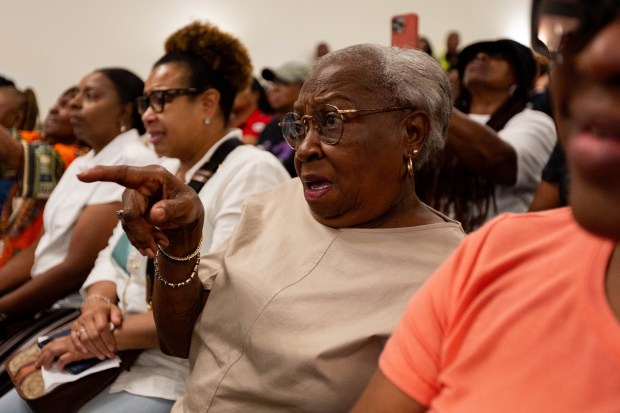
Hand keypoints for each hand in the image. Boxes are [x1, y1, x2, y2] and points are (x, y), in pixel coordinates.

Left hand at [36, 335, 96, 371]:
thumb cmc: (100, 339)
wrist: (108, 338)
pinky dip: (60, 365)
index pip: (53, 342)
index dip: (45, 348)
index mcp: (71, 337)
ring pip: (52, 352)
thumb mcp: (86, 339)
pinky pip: (63, 360)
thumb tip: (72, 348)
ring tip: (44, 367)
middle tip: (37, 364)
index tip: (40, 354)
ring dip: (46, 360)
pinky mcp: (76, 353)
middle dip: (41, 356)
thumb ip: (78, 342)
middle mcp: (69, 340)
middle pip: (50, 347)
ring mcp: (72, 346)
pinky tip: (61, 369)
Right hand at [71, 303, 121, 359]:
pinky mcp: (73, 327)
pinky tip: (86, 352)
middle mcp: (87, 317)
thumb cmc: (106, 311)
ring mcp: (79, 322)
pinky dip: (79, 346)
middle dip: (102, 347)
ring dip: (93, 349)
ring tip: (101, 356)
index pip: (102, 327)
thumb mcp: (114, 309)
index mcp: (98, 312)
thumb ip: (117, 315)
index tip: (112, 348)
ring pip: (84, 339)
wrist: (93, 306)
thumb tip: (117, 323)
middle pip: (93, 335)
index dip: (107, 339)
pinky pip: (74, 338)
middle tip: (108, 354)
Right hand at [77, 165, 203, 257]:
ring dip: (142, 239)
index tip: (81, 175)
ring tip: (160, 247)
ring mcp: (133, 198)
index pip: (124, 174)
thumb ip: (173, 209)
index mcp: (153, 176)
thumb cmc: (189, 206)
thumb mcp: (188, 207)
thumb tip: (154, 215)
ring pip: (128, 223)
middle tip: (153, 251)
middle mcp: (139, 185)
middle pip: (131, 212)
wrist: (187, 217)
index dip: (102, 174)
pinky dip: (142, 240)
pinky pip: (130, 229)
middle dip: (141, 233)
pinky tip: (157, 244)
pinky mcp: (131, 211)